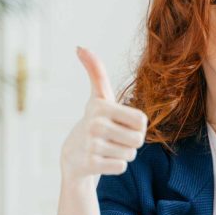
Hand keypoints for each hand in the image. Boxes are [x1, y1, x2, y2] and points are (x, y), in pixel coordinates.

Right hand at [60, 47, 147, 180]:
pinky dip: (115, 166)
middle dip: (130, 142)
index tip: (120, 123)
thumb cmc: (95, 121)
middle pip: (138, 140)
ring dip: (122, 154)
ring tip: (106, 148)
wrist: (73, 155)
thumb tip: (80, 47)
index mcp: (101, 106)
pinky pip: (121, 167)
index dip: (136, 126)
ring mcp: (91, 145)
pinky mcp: (90, 164)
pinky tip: (101, 160)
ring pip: (130, 154)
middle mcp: (95, 124)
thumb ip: (96, 72)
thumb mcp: (99, 96)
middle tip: (114, 138)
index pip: (142, 121)